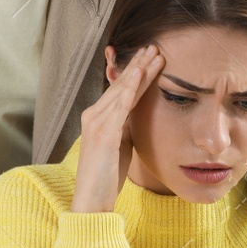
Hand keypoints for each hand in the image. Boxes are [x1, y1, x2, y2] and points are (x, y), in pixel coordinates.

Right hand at [71, 43, 163, 213]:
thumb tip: (137, 114)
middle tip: (154, 47)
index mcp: (99, 118)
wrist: (91, 200)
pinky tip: (140, 73)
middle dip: (139, 64)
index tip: (151, 58)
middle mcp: (94, 115)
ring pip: (122, 90)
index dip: (136, 73)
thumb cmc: (107, 176)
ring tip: (153, 54)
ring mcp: (97, 123)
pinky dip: (130, 87)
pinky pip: (119, 105)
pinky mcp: (103, 133)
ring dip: (139, 70)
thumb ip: (126, 127)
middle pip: (121, 85)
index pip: (121, 90)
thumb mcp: (121, 145)